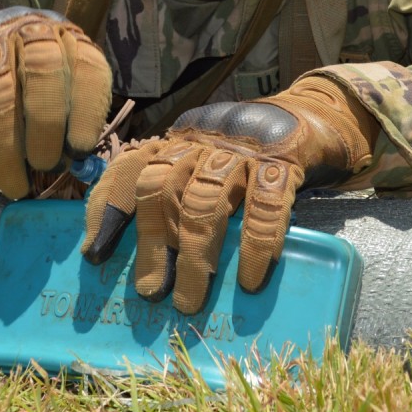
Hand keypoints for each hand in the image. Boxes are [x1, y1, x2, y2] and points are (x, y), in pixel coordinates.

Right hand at [0, 6, 111, 198]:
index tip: (81, 149)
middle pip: (42, 72)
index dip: (87, 110)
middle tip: (45, 166)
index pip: (87, 66)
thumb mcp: (58, 81)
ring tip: (16, 185)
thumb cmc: (24, 74)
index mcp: (64, 35)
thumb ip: (72, 112)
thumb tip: (77, 160)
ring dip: (8, 151)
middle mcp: (24, 28)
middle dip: (46, 127)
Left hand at [82, 75, 377, 313]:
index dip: (108, 208)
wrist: (316, 112)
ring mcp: (245, 148)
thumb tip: (146, 258)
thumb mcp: (209, 161)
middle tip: (151, 291)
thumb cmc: (254, 154)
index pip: (131, 167)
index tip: (95, 255)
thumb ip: (180, 191)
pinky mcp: (285, 159)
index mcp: (180, 141)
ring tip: (191, 299)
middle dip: (154, 243)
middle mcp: (205, 139)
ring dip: (196, 254)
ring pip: (208, 199)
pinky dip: (256, 243)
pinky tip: (249, 278)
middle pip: (164, 187)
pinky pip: (266, 203)